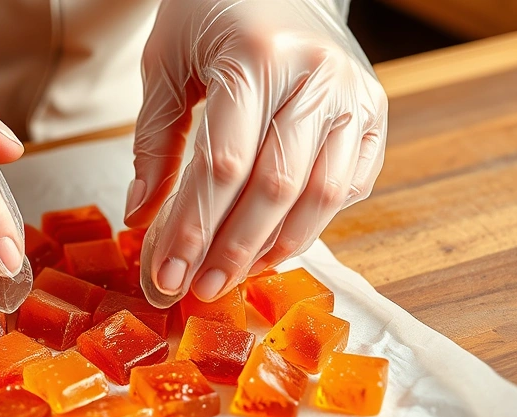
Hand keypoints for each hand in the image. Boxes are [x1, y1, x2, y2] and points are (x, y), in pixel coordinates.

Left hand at [126, 0, 386, 305]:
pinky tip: (272, 245)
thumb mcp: (167, 63)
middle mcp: (316, 76)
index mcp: (256, 56)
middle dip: (231, 251)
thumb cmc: (213, 12)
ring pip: (321, 195)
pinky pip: (349, 186)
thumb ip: (155, 141)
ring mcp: (354, 94)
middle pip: (275, 188)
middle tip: (197, 289)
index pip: (223, 165)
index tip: (164, 274)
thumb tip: (142, 217)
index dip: (193, 229)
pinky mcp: (374, 112)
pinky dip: (312, 223)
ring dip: (274, 249)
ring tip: (231, 278)